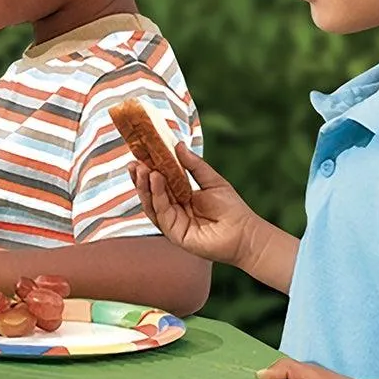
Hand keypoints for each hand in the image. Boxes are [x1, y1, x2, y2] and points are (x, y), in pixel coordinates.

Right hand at [137, 145, 269, 272]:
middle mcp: (174, 210)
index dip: (150, 169)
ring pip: (152, 203)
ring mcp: (172, 222)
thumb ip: (194, 165)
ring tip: (142, 169)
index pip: (161, 182)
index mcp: (181, 197)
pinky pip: (162, 212)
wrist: (244, 233)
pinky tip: (156, 180)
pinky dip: (157, 196)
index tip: (141, 154)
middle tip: (134, 162)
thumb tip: (178, 145)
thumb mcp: (211, 180)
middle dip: (141, 178)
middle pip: (152, 193)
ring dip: (145, 186)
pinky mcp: (174, 233)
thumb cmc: (232, 209)